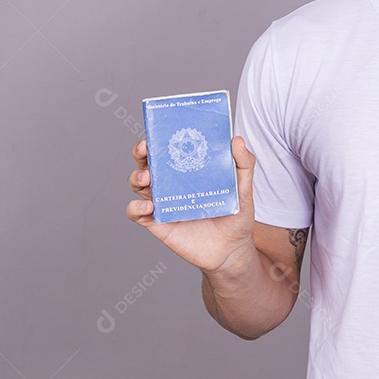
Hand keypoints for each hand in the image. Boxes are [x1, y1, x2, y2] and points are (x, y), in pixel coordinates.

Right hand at [127, 136, 257, 274]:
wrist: (232, 250)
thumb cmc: (236, 216)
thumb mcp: (243, 188)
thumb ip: (243, 164)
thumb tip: (238, 139)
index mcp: (188, 169)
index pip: (170, 147)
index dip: (160, 136)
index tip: (159, 128)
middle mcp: (171, 183)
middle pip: (147, 161)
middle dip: (141, 152)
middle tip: (145, 149)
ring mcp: (162, 202)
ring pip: (137, 184)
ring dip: (136, 177)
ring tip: (146, 178)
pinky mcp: (157, 223)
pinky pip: (136, 213)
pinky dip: (135, 207)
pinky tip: (148, 206)